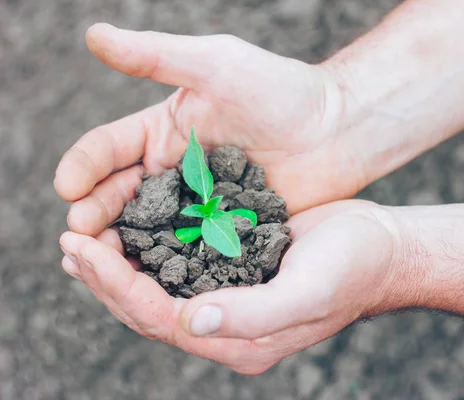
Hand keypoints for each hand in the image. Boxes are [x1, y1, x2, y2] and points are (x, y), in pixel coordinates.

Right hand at [54, 23, 366, 237]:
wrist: (338, 128)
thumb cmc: (281, 91)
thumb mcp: (217, 66)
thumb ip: (158, 57)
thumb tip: (94, 35)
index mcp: (161, 131)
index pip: (107, 151)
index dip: (83, 168)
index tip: (67, 188)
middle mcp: (173, 171)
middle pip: (119, 197)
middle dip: (95, 215)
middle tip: (79, 238)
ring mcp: (198, 204)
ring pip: (148, 229)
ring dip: (123, 247)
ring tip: (105, 266)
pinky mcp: (224, 230)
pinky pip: (188, 250)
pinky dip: (167, 264)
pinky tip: (153, 282)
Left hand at [58, 200, 417, 373]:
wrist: (382, 248)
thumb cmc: (352, 269)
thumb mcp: (308, 293)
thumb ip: (252, 316)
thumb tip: (189, 320)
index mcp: (239, 339)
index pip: (161, 319)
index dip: (117, 287)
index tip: (82, 249)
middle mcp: (227, 322)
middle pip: (149, 308)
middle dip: (105, 277)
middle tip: (69, 241)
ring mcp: (228, 295)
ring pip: (158, 286)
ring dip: (118, 264)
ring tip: (82, 238)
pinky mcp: (233, 266)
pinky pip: (179, 261)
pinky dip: (149, 246)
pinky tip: (130, 227)